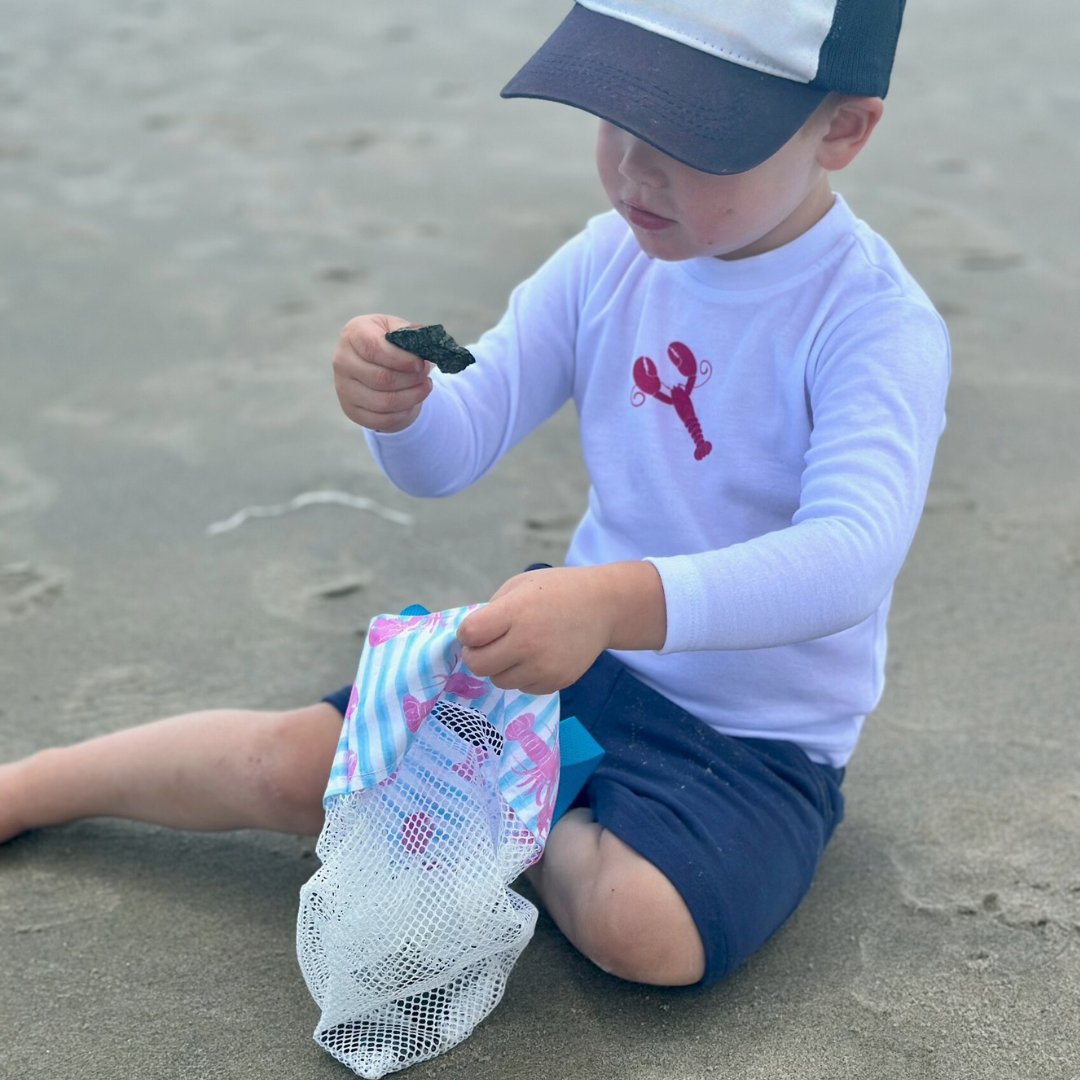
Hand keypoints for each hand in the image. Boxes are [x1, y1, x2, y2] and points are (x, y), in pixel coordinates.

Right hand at [333, 314, 432, 432]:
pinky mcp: (351, 410)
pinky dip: (403, 413)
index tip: (420, 363)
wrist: (374, 362)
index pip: (374, 348)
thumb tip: (424, 343)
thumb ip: (410, 333)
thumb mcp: (397, 329)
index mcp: (354, 334)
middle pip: (381, 378)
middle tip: (426, 375)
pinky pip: (381, 419)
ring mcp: (344, 388)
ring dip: (412, 397)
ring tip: (424, 387)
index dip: (402, 359)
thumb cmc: (388, 343)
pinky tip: (412, 401)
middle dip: (411, 379)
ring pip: (384, 402)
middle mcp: (343, 361)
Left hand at [457, 563, 667, 694]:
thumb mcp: (521, 586)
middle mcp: (528, 642)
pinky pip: (523, 688)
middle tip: (490, 645)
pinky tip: (538, 658)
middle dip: (477, 655)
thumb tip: (469, 639)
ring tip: (519, 649)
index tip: (478, 629)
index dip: (467, 633)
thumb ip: (492, 611)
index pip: (470, 634)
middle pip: (478, 665)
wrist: (603, 606)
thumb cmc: (556, 591)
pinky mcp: (556, 682)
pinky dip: (523, 676)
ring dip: (501, 667)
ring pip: (499, 680)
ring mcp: (543, 666)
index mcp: (516, 612)